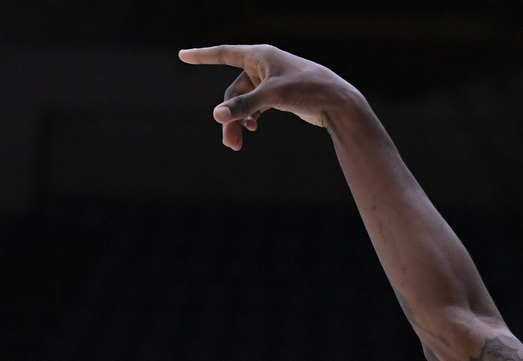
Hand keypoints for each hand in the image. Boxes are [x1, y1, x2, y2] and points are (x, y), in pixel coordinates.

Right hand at [178, 44, 358, 150]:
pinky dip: (252, 118)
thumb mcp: (273, 96)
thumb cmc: (309, 89)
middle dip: (231, 116)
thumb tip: (218, 115)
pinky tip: (253, 130)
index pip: (224, 53)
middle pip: (235, 91)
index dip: (203, 56)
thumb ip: (245, 105)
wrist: (339, 103)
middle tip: (229, 142)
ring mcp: (271, 82)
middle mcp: (263, 66)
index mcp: (260, 55)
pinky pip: (256, 107)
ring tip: (236, 145)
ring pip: (245, 102)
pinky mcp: (279, 96)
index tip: (183, 56)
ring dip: (240, 122)